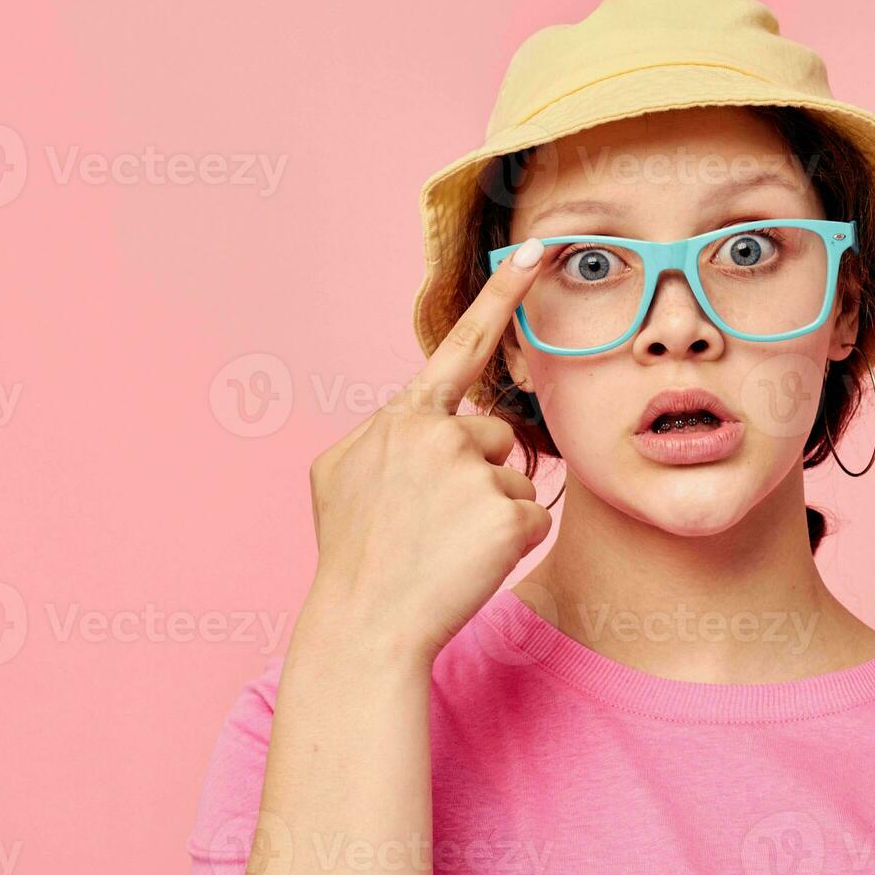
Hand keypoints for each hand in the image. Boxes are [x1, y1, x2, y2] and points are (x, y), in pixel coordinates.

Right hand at [297, 237, 551, 668]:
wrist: (363, 625)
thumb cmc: (353, 553)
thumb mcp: (339, 475)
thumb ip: (381, 433)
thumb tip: (411, 418)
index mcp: (401, 416)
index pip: (460, 346)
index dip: (501, 295)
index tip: (536, 248)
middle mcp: (439, 434)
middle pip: (493, 436)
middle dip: (477, 473)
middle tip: (431, 523)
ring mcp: (474, 475)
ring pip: (514, 479)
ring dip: (492, 510)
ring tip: (443, 545)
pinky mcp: (508, 517)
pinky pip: (531, 518)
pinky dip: (510, 544)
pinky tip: (468, 564)